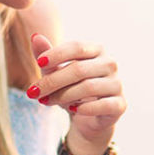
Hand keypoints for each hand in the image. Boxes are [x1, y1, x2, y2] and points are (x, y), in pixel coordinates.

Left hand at [26, 34, 124, 154]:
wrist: (87, 118)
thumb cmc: (70, 88)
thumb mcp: (54, 72)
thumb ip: (46, 55)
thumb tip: (35, 37)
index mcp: (97, 50)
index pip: (77, 46)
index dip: (57, 54)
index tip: (39, 63)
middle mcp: (110, 64)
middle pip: (79, 69)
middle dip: (52, 81)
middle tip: (33, 92)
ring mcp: (117, 84)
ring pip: (88, 87)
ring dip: (63, 96)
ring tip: (47, 102)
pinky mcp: (120, 104)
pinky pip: (104, 105)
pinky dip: (85, 108)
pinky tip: (72, 110)